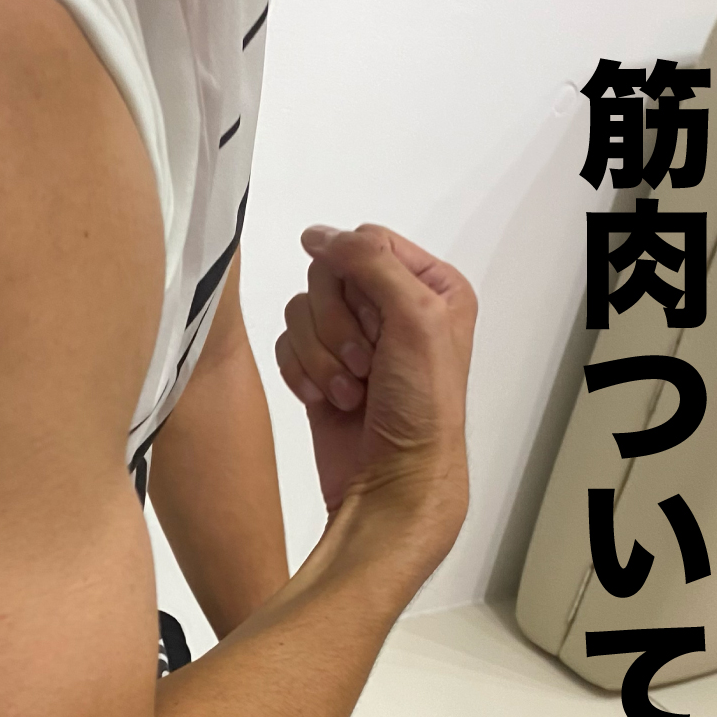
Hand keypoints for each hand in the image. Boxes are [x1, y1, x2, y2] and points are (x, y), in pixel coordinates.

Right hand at [274, 224, 476, 514]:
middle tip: (365, 364)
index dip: (356, 280)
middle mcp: (392, 307)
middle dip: (336, 325)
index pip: (365, 244)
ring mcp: (353, 339)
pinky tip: (326, 400)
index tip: (379, 323)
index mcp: (430, 286)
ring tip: (351, 391)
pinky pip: (286, 344)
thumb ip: (370, 262)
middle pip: (326, 276)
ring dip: (320, 356)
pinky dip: (301, 373)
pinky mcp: (320, 368)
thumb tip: (317, 234)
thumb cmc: (420, 404)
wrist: (392, 481)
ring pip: (301, 311)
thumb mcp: (415, 318)